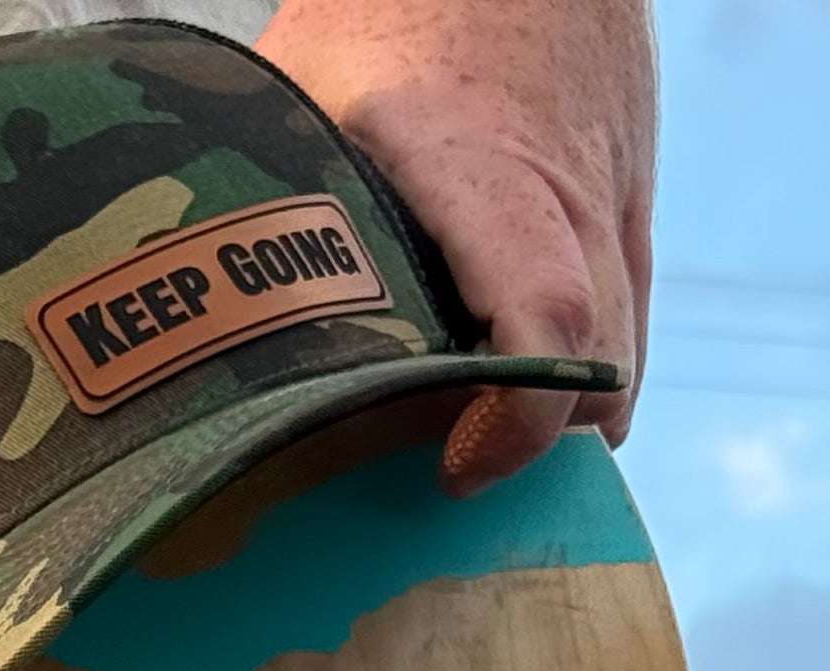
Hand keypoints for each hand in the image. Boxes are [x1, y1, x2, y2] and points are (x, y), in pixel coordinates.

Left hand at [258, 0, 654, 489]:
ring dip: (557, 411)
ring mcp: (618, 193)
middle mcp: (572, 190)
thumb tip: (194, 326)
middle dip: (529, 442)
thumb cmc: (391, 0)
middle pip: (592, 370)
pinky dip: (583, 368)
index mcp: (485, 168)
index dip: (514, 424)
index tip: (456, 465)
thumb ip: (273, 202)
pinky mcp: (634, 194)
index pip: (545, 321)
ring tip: (474, 433)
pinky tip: (515, 387)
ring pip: (621, 355)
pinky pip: (630, 315)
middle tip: (440, 465)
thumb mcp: (305, 90)